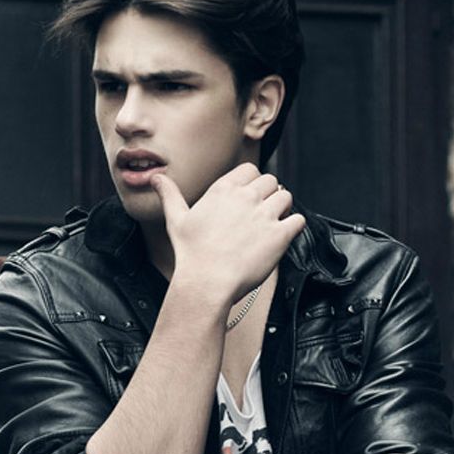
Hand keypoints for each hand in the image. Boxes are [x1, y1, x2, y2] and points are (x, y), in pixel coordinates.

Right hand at [150, 163, 305, 308]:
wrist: (207, 283)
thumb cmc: (191, 255)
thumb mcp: (176, 220)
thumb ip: (170, 195)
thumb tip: (155, 178)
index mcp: (224, 189)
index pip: (250, 170)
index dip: (253, 183)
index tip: (249, 200)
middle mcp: (246, 197)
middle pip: (271, 181)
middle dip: (269, 195)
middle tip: (261, 216)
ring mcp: (264, 215)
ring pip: (286, 197)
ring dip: (282, 209)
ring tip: (272, 226)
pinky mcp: (279, 235)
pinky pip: (297, 220)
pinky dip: (294, 226)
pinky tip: (282, 237)